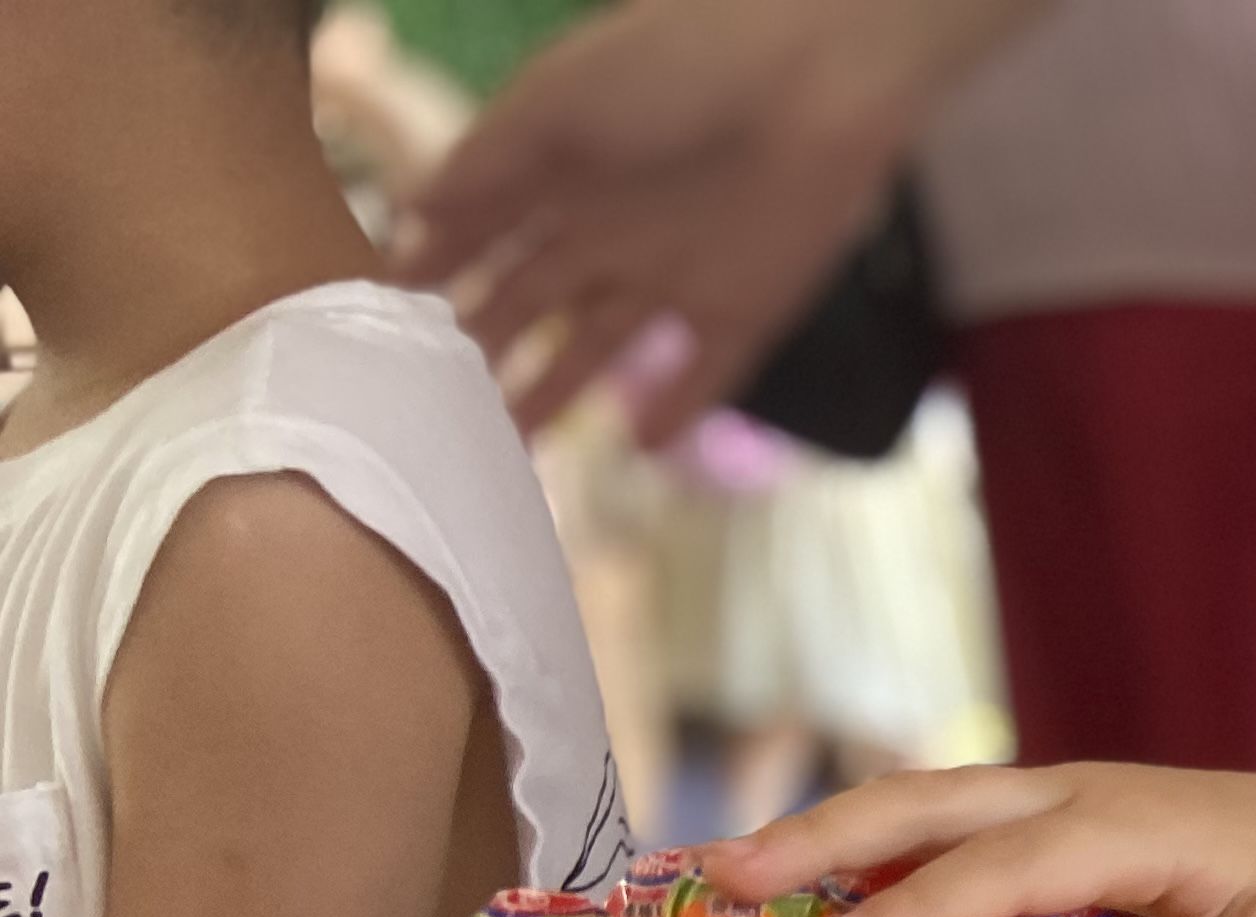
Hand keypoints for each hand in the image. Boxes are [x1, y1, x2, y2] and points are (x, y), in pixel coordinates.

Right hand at [396, 0, 1009, 439]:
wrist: (816, 79)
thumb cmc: (674, 68)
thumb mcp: (557, 104)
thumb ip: (485, 162)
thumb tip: (407, 213)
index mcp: (557, 169)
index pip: (480, 233)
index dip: (433, 275)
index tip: (379, 323)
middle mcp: (608, 225)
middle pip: (531, 301)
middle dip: (482, 349)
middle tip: (432, 407)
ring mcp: (677, 269)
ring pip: (602, 348)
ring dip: (559, 393)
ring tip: (514, 450)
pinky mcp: (747, 307)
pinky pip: (706, 373)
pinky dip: (676, 410)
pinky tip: (639, 446)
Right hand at [709, 763, 1255, 916]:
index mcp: (1127, 825)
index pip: (1008, 865)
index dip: (922, 906)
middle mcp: (1073, 798)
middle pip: (928, 807)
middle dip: (822, 840)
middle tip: (719, 880)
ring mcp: (1052, 805)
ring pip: (920, 810)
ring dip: (824, 840)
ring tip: (723, 882)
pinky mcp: (1044, 828)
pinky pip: (941, 835)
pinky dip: (868, 858)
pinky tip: (808, 905)